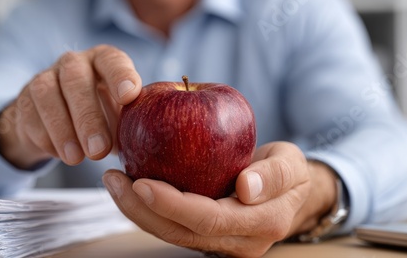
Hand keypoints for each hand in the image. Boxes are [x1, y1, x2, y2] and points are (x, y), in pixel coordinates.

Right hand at [0, 45, 141, 168]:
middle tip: (98, 150)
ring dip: (62, 129)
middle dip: (87, 116)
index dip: (120, 75)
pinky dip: (45, 137)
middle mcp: (74, 63)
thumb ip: (135, 120)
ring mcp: (46, 78)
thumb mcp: (121, 115)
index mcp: (103, 61)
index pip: (112, 60)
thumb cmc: (102, 115)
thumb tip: (155, 144)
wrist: (57, 120)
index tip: (129, 96)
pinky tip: (61, 154)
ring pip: (47, 94)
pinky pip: (29, 114)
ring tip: (76, 159)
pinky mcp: (24, 99)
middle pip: (76, 80)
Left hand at [103, 142, 336, 256]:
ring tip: (113, 183)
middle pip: (181, 233)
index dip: (172, 204)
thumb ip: (277, 174)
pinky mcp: (206, 236)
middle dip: (141, 210)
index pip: (209, 219)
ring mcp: (221, 244)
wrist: (288, 192)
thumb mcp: (293, 164)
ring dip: (138, 212)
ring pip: (172, 234)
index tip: (141, 182)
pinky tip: (129, 187)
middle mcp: (238, 242)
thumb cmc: (289, 172)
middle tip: (113, 180)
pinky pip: (173, 226)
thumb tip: (246, 187)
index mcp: (261, 223)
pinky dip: (148, 209)